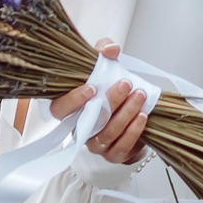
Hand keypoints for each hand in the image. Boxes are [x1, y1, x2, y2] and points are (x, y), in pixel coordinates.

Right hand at [48, 39, 149, 164]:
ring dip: (125, 114)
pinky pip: (121, 148)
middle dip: (109, 102)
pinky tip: (142, 116)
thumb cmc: (111, 89)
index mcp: (71, 109)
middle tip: (125, 84)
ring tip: (139, 96)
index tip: (92, 87)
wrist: (132, 111)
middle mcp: (80, 128)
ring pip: (106, 134)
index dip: (72, 100)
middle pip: (88, 121)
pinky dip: (133, 132)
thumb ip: (104, 53)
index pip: (59, 110)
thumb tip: (111, 49)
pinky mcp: (114, 154)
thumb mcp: (105, 66)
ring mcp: (96, 144)